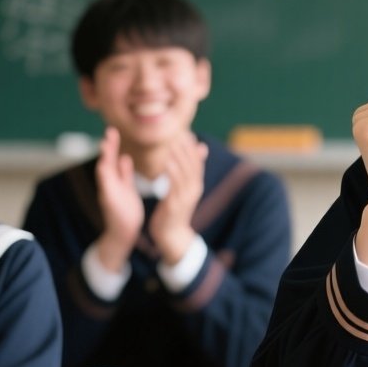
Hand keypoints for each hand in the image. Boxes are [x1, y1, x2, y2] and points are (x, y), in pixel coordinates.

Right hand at [94, 127, 144, 267]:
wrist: (124, 232)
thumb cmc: (126, 211)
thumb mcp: (126, 188)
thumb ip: (124, 173)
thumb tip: (124, 157)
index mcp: (115, 180)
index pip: (113, 158)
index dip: (113, 144)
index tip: (114, 129)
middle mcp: (109, 184)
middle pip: (106, 161)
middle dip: (108, 146)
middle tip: (110, 129)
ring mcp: (107, 192)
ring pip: (104, 172)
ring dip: (104, 157)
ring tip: (105, 143)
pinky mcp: (109, 202)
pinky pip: (106, 188)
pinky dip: (105, 177)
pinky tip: (103, 166)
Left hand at [150, 133, 206, 265]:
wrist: (172, 235)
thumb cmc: (174, 210)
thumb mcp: (184, 189)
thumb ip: (190, 170)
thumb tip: (201, 148)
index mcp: (196, 184)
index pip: (196, 161)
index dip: (192, 146)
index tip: (185, 131)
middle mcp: (194, 189)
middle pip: (192, 164)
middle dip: (186, 148)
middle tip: (178, 132)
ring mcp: (186, 197)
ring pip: (184, 173)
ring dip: (179, 157)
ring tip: (172, 143)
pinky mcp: (176, 204)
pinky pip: (174, 185)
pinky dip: (172, 172)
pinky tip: (166, 162)